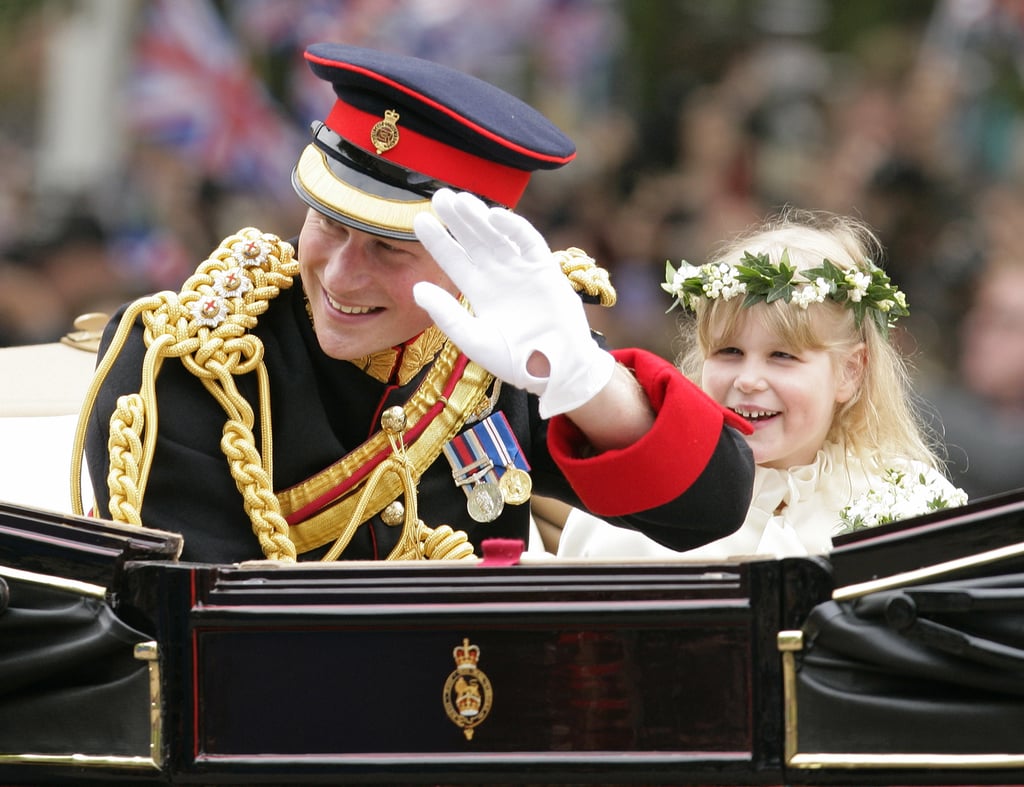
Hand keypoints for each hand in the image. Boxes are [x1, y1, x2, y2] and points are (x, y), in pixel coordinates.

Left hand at [413, 189, 614, 417]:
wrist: (555, 371)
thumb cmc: (514, 361)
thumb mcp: (473, 339)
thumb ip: (446, 315)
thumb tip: (417, 288)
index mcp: (478, 292)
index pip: (453, 260)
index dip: (438, 241)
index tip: (420, 221)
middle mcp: (497, 276)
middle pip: (472, 241)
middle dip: (457, 219)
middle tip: (439, 196)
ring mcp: (521, 271)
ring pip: (496, 236)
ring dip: (479, 217)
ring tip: (460, 200)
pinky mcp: (544, 269)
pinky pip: (528, 242)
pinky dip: (514, 228)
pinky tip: (495, 216)